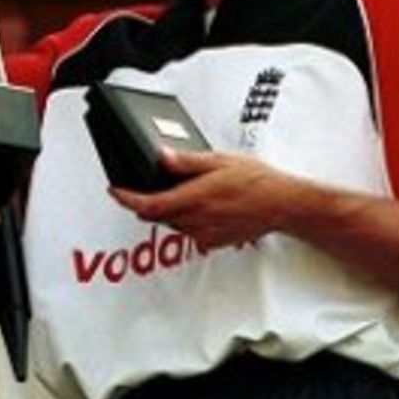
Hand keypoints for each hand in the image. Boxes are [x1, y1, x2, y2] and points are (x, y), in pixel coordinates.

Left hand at [108, 149, 302, 251]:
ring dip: (167, 210)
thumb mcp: (219, 161)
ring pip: (171, 224)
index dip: (125, 199)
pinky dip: (185, 220)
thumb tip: (161, 156)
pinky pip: (188, 232)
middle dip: (145, 202)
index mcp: (194, 199)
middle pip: (155, 215)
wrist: (283, 205)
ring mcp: (205, 234)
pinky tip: (201, 205)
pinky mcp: (214, 242)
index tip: (114, 190)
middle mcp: (196, 221)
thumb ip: (186, 162)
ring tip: (181, 191)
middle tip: (145, 185)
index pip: (147, 205)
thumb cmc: (256, 180)